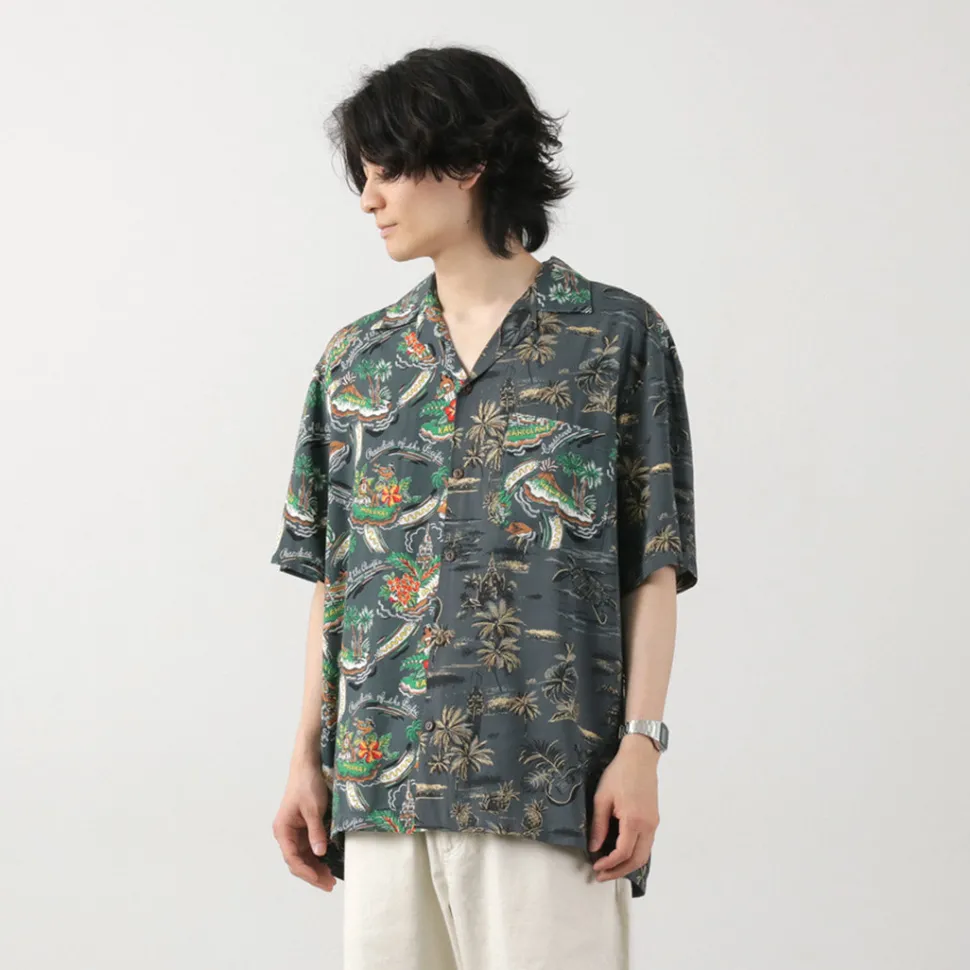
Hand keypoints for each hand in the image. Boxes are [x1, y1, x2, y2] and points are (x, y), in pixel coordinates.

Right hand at [272, 760, 336, 891]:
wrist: (308, 766)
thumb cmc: (307, 785)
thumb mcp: (313, 808)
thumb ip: (316, 831)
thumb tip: (319, 853)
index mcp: (283, 830)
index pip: (292, 858)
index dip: (306, 871)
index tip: (321, 880)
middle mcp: (287, 834)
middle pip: (297, 861)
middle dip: (312, 874)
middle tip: (330, 884)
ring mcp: (296, 831)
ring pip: (304, 856)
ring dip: (316, 868)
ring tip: (331, 878)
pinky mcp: (305, 827)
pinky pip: (310, 847)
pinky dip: (319, 857)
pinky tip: (329, 863)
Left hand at [588, 735, 659, 881]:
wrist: (640, 757)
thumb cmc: (619, 774)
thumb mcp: (602, 797)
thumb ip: (598, 825)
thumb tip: (593, 848)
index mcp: (634, 821)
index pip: (623, 853)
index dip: (608, 864)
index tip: (595, 866)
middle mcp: (648, 826)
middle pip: (638, 860)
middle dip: (619, 871)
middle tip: (602, 875)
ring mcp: (654, 823)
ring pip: (644, 854)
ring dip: (628, 864)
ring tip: (610, 868)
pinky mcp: (654, 819)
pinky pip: (646, 844)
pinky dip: (634, 854)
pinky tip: (621, 853)